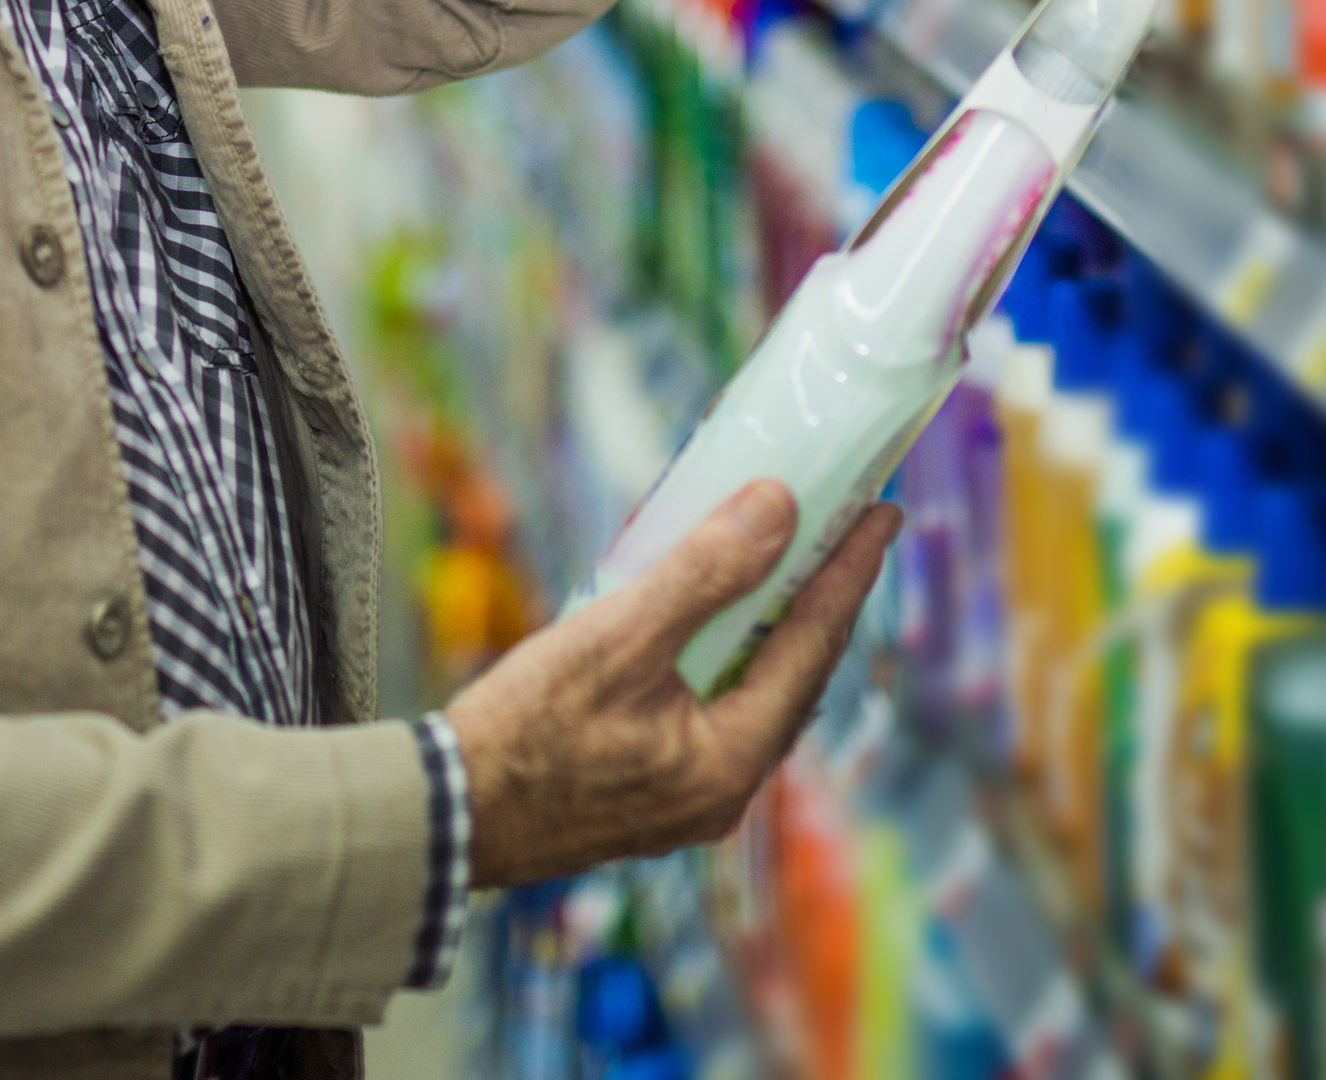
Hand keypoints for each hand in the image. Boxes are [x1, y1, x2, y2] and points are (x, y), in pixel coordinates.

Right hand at [439, 481, 901, 888]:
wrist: (443, 818)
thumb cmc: (523, 734)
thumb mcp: (615, 639)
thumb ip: (702, 573)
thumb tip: (779, 508)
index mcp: (730, 761)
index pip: (812, 647)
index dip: (848, 572)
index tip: (882, 512)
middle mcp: (724, 791)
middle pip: (794, 677)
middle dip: (820, 599)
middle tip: (845, 530)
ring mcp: (688, 798)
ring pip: (755, 696)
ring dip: (773, 627)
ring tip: (788, 563)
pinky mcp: (651, 793)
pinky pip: (715, 711)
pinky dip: (728, 657)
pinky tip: (711, 623)